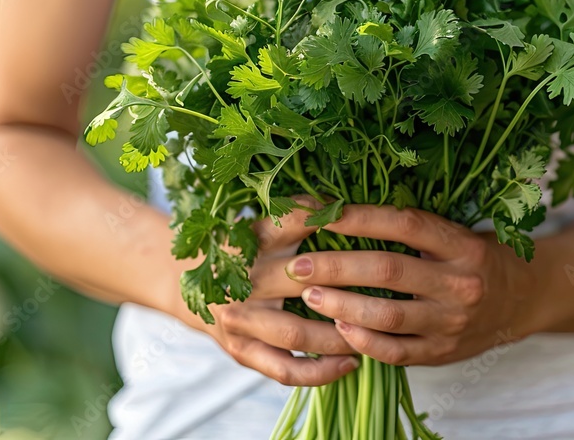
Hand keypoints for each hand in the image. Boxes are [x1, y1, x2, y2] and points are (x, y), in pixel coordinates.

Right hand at [172, 202, 359, 386]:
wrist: (183, 277)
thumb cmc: (240, 245)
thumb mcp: (261, 221)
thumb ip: (298, 215)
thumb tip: (348, 203)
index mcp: (253, 239)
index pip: (292, 221)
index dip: (329, 219)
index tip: (366, 222)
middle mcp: (245, 277)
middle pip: (304, 282)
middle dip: (348, 288)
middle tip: (389, 293)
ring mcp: (240, 318)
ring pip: (298, 332)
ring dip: (341, 335)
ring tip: (374, 334)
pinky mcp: (241, 349)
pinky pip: (285, 368)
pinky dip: (320, 372)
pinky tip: (350, 363)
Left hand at [284, 205, 539, 365]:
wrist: (522, 301)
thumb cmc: (475, 258)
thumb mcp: (456, 233)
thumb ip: (413, 227)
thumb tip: (344, 208)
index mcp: (461, 244)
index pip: (403, 224)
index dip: (358, 218)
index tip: (320, 215)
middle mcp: (460, 282)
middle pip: (388, 271)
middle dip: (336, 267)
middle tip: (298, 265)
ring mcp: (452, 322)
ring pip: (388, 316)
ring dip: (342, 306)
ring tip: (309, 296)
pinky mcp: (443, 353)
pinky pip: (397, 352)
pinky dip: (365, 342)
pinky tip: (339, 330)